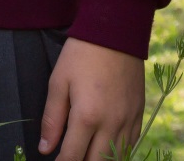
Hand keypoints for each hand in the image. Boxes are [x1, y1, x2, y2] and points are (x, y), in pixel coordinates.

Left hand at [40, 38, 143, 160]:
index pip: (72, 157)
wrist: (115, 34)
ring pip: (116, 159)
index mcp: (87, 117)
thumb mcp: (58, 82)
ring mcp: (128, 122)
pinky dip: (117, 154)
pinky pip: (130, 147)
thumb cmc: (81, 55)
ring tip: (85, 155)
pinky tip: (105, 151)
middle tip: (69, 159)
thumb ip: (52, 119)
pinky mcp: (139, 116)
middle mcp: (111, 125)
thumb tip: (45, 148)